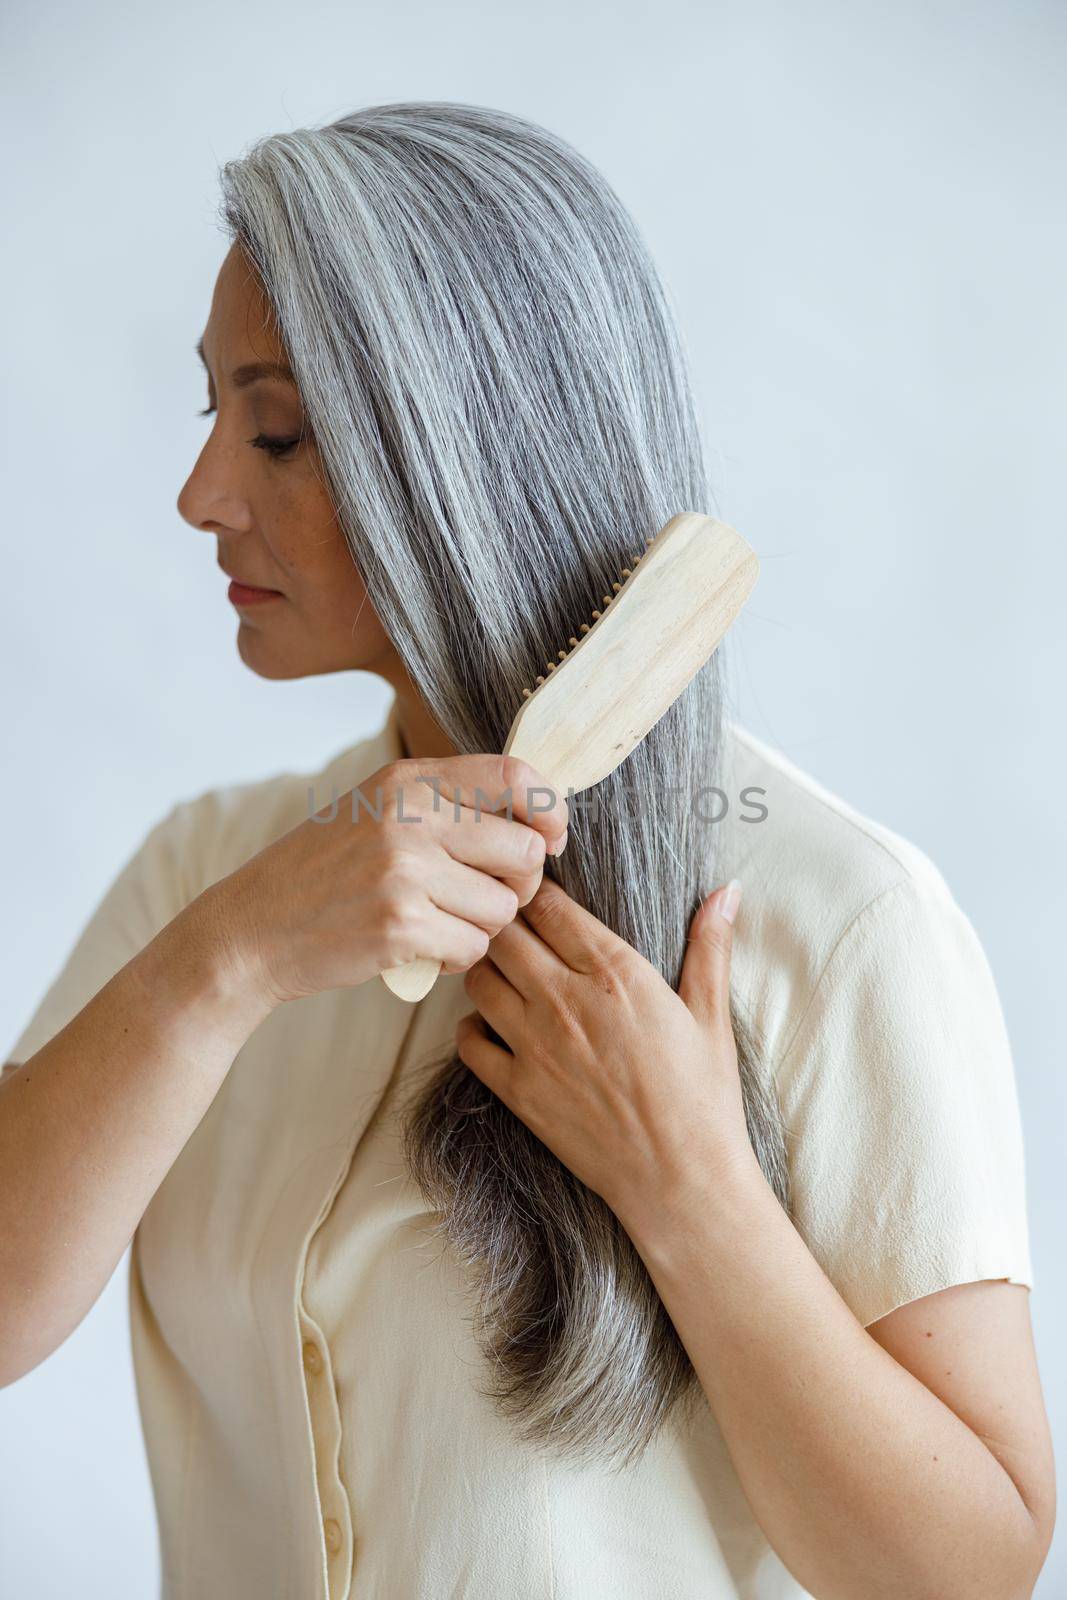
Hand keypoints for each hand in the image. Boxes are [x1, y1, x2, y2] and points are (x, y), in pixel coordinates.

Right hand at [211, 754, 568, 1005]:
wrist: (250, 931)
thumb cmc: (322, 874)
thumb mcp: (376, 811)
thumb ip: (445, 804)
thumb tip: (537, 820)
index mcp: (407, 778)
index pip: (516, 776)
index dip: (550, 812)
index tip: (549, 840)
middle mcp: (408, 816)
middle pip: (525, 852)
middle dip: (519, 885)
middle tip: (485, 897)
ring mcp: (403, 872)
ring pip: (503, 908)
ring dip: (481, 927)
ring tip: (437, 922)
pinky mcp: (399, 927)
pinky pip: (473, 948)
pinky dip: (456, 958)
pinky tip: (420, 948)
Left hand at [455, 874, 751, 1223]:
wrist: (681, 1179)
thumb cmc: (703, 1098)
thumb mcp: (711, 1015)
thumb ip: (710, 945)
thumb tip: (728, 889)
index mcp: (615, 973)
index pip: (550, 906)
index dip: (536, 890)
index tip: (536, 890)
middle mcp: (566, 1000)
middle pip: (504, 934)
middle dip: (504, 922)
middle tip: (514, 928)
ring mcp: (535, 1046)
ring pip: (478, 980)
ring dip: (486, 969)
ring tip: (505, 974)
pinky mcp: (517, 1090)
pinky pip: (468, 1042)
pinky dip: (473, 1028)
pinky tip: (496, 1028)